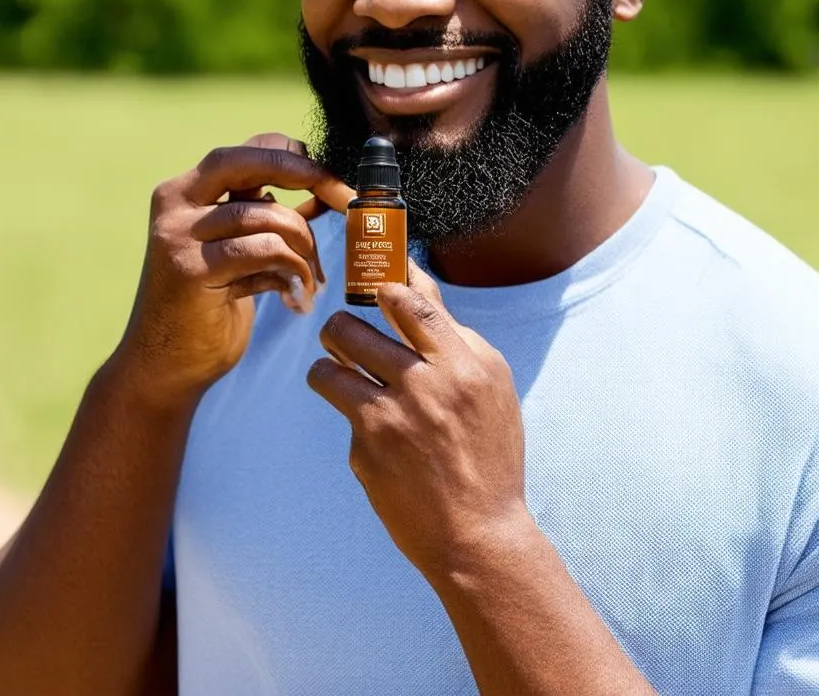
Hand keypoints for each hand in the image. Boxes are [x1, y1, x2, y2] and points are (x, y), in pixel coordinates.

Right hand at [115, 133, 354, 405]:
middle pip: (249, 161)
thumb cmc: (209, 306)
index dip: (295, 157)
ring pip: (268, 215)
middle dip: (307, 173)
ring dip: (306, 246)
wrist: (164, 367)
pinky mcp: (192, 269)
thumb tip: (324, 190)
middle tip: (344, 198)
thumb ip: (268, 218)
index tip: (332, 179)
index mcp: (186, 191)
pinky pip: (265, 251)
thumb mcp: (238, 250)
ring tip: (313, 278)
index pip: (247, 149)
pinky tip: (296, 298)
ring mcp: (179, 235)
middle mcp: (176, 202)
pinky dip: (294, 271)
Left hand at [307, 262, 529, 578]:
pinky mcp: (366, 450)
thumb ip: (455, 342)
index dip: (384, 286)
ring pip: (328, 366)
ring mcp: (392, 417)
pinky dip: (356, 420)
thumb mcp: (491, 389)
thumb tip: (415, 294)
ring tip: (338, 375)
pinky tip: (381, 442)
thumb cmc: (489, 454)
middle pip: (352, 328)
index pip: (413, 303)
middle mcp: (427, 384)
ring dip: (329, 366)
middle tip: (343, 337)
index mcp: (465, 364)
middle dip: (339, 328)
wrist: (479, 533)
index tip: (375, 285)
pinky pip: (344, 415)